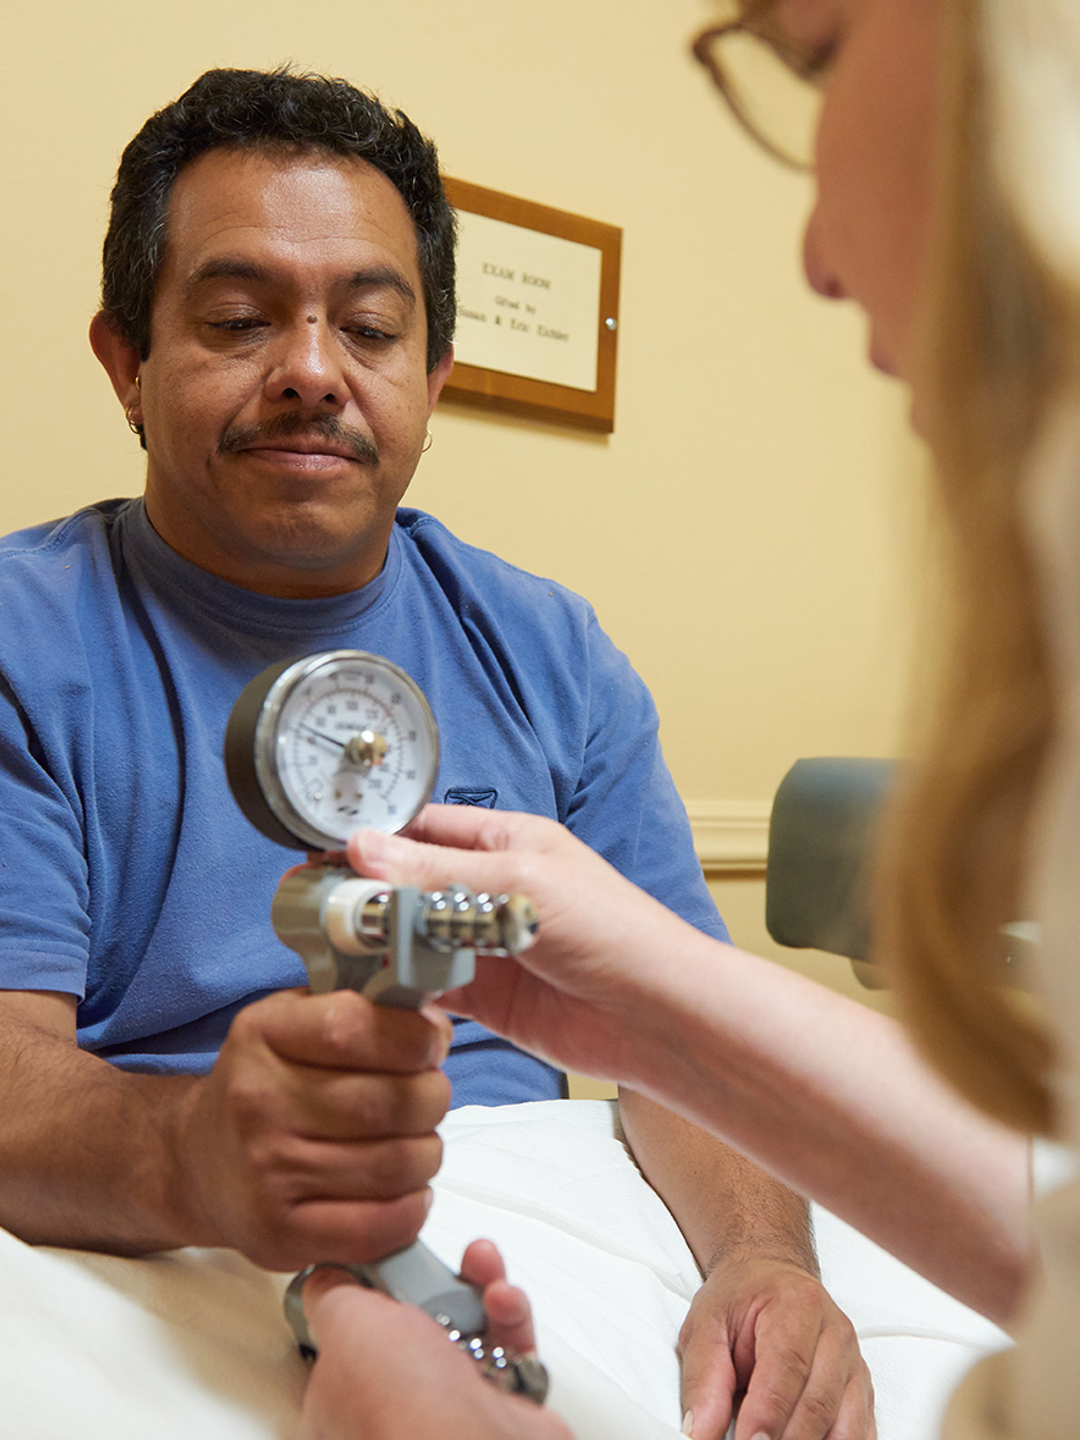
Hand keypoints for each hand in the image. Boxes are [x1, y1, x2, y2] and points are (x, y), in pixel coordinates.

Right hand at [173, 987, 452, 1268]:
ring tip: (415, 1144)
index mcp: (262, 1035)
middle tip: (428, 1098)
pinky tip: (406, 1191)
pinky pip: (377, 1228)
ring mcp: (265, 1174)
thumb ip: (361, 1012)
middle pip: (389, 1101)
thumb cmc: (265, 1084)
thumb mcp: (292, 1023)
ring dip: (426, 1153)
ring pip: (395, 1165)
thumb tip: (434, 1027)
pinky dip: (411, 1209)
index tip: (431, 1043)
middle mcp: (256, 1102)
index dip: (413, 1036)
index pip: (352, 1027)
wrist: (196, 1162)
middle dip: (432, 1098)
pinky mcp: (279, 1236)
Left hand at [297, 1239, 572, 1439]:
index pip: (348, 1340)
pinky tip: (501, 1301)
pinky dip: (509, 1315)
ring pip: (465, 1329)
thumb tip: (328, 1279)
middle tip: (437, 1263)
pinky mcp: (501, 1403)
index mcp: (342, 1400)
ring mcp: (450, 1409)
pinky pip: (507, 1346)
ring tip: (480, 1266)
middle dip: (432, 1280)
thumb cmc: (402, 1406)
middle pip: (413, 1324)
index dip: (368, 1295)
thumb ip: (332, 1294)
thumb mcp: (344, 1322)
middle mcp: (396, 1408)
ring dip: (477, 1288)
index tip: (384, 1261)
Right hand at [344, 806, 701, 1089]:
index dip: (375, 839)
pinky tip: (372, 991)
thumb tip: (364, 848)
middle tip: (312, 907)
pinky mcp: (487, 997)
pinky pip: (428, 987)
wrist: (658, 1017)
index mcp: (508, 842)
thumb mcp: (520, 883)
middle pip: (411, 884)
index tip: (324, 853)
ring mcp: (487, 945)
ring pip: (414, 937)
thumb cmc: (612, 931)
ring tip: (332, 950)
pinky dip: (400, 990)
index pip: (424, 829)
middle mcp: (493, 889)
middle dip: (366, 895)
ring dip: (379, 944)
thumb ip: (438, 872)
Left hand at [678, 1257, 874, 1439]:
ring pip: (844, 1427)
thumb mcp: (705, 1325)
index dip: (768, 1414)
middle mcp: (835, 1334)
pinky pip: (858, 1435)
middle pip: (818, 1404)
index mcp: (797, 1305)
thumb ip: (703, 1381)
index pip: (787, 1368)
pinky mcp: (861, 1393)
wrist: (771, 1277)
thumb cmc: (742, 1299)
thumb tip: (702, 1433)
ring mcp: (853, 1365)